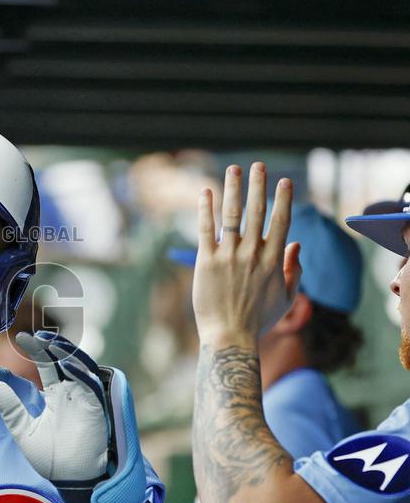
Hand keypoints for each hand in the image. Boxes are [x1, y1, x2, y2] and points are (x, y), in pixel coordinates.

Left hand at [0, 331, 108, 485]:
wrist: (72, 481)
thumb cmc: (52, 459)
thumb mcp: (23, 431)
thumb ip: (11, 409)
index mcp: (57, 394)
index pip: (47, 364)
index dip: (37, 349)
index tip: (20, 338)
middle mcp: (73, 392)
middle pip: (65, 359)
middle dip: (52, 345)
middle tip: (36, 334)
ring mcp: (86, 398)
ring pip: (80, 366)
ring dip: (66, 353)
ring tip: (49, 342)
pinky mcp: (97, 408)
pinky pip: (90, 385)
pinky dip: (79, 373)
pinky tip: (64, 365)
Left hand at [193, 163, 301, 345]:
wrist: (230, 336)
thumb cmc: (258, 320)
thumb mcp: (286, 298)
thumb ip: (294, 270)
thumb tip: (296, 244)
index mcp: (273, 260)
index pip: (281, 221)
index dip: (283, 199)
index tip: (285, 180)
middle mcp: (252, 254)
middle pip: (257, 212)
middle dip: (258, 186)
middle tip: (258, 165)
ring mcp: (228, 256)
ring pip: (231, 215)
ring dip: (232, 189)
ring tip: (233, 169)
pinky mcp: (206, 262)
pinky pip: (205, 229)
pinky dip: (205, 209)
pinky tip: (205, 192)